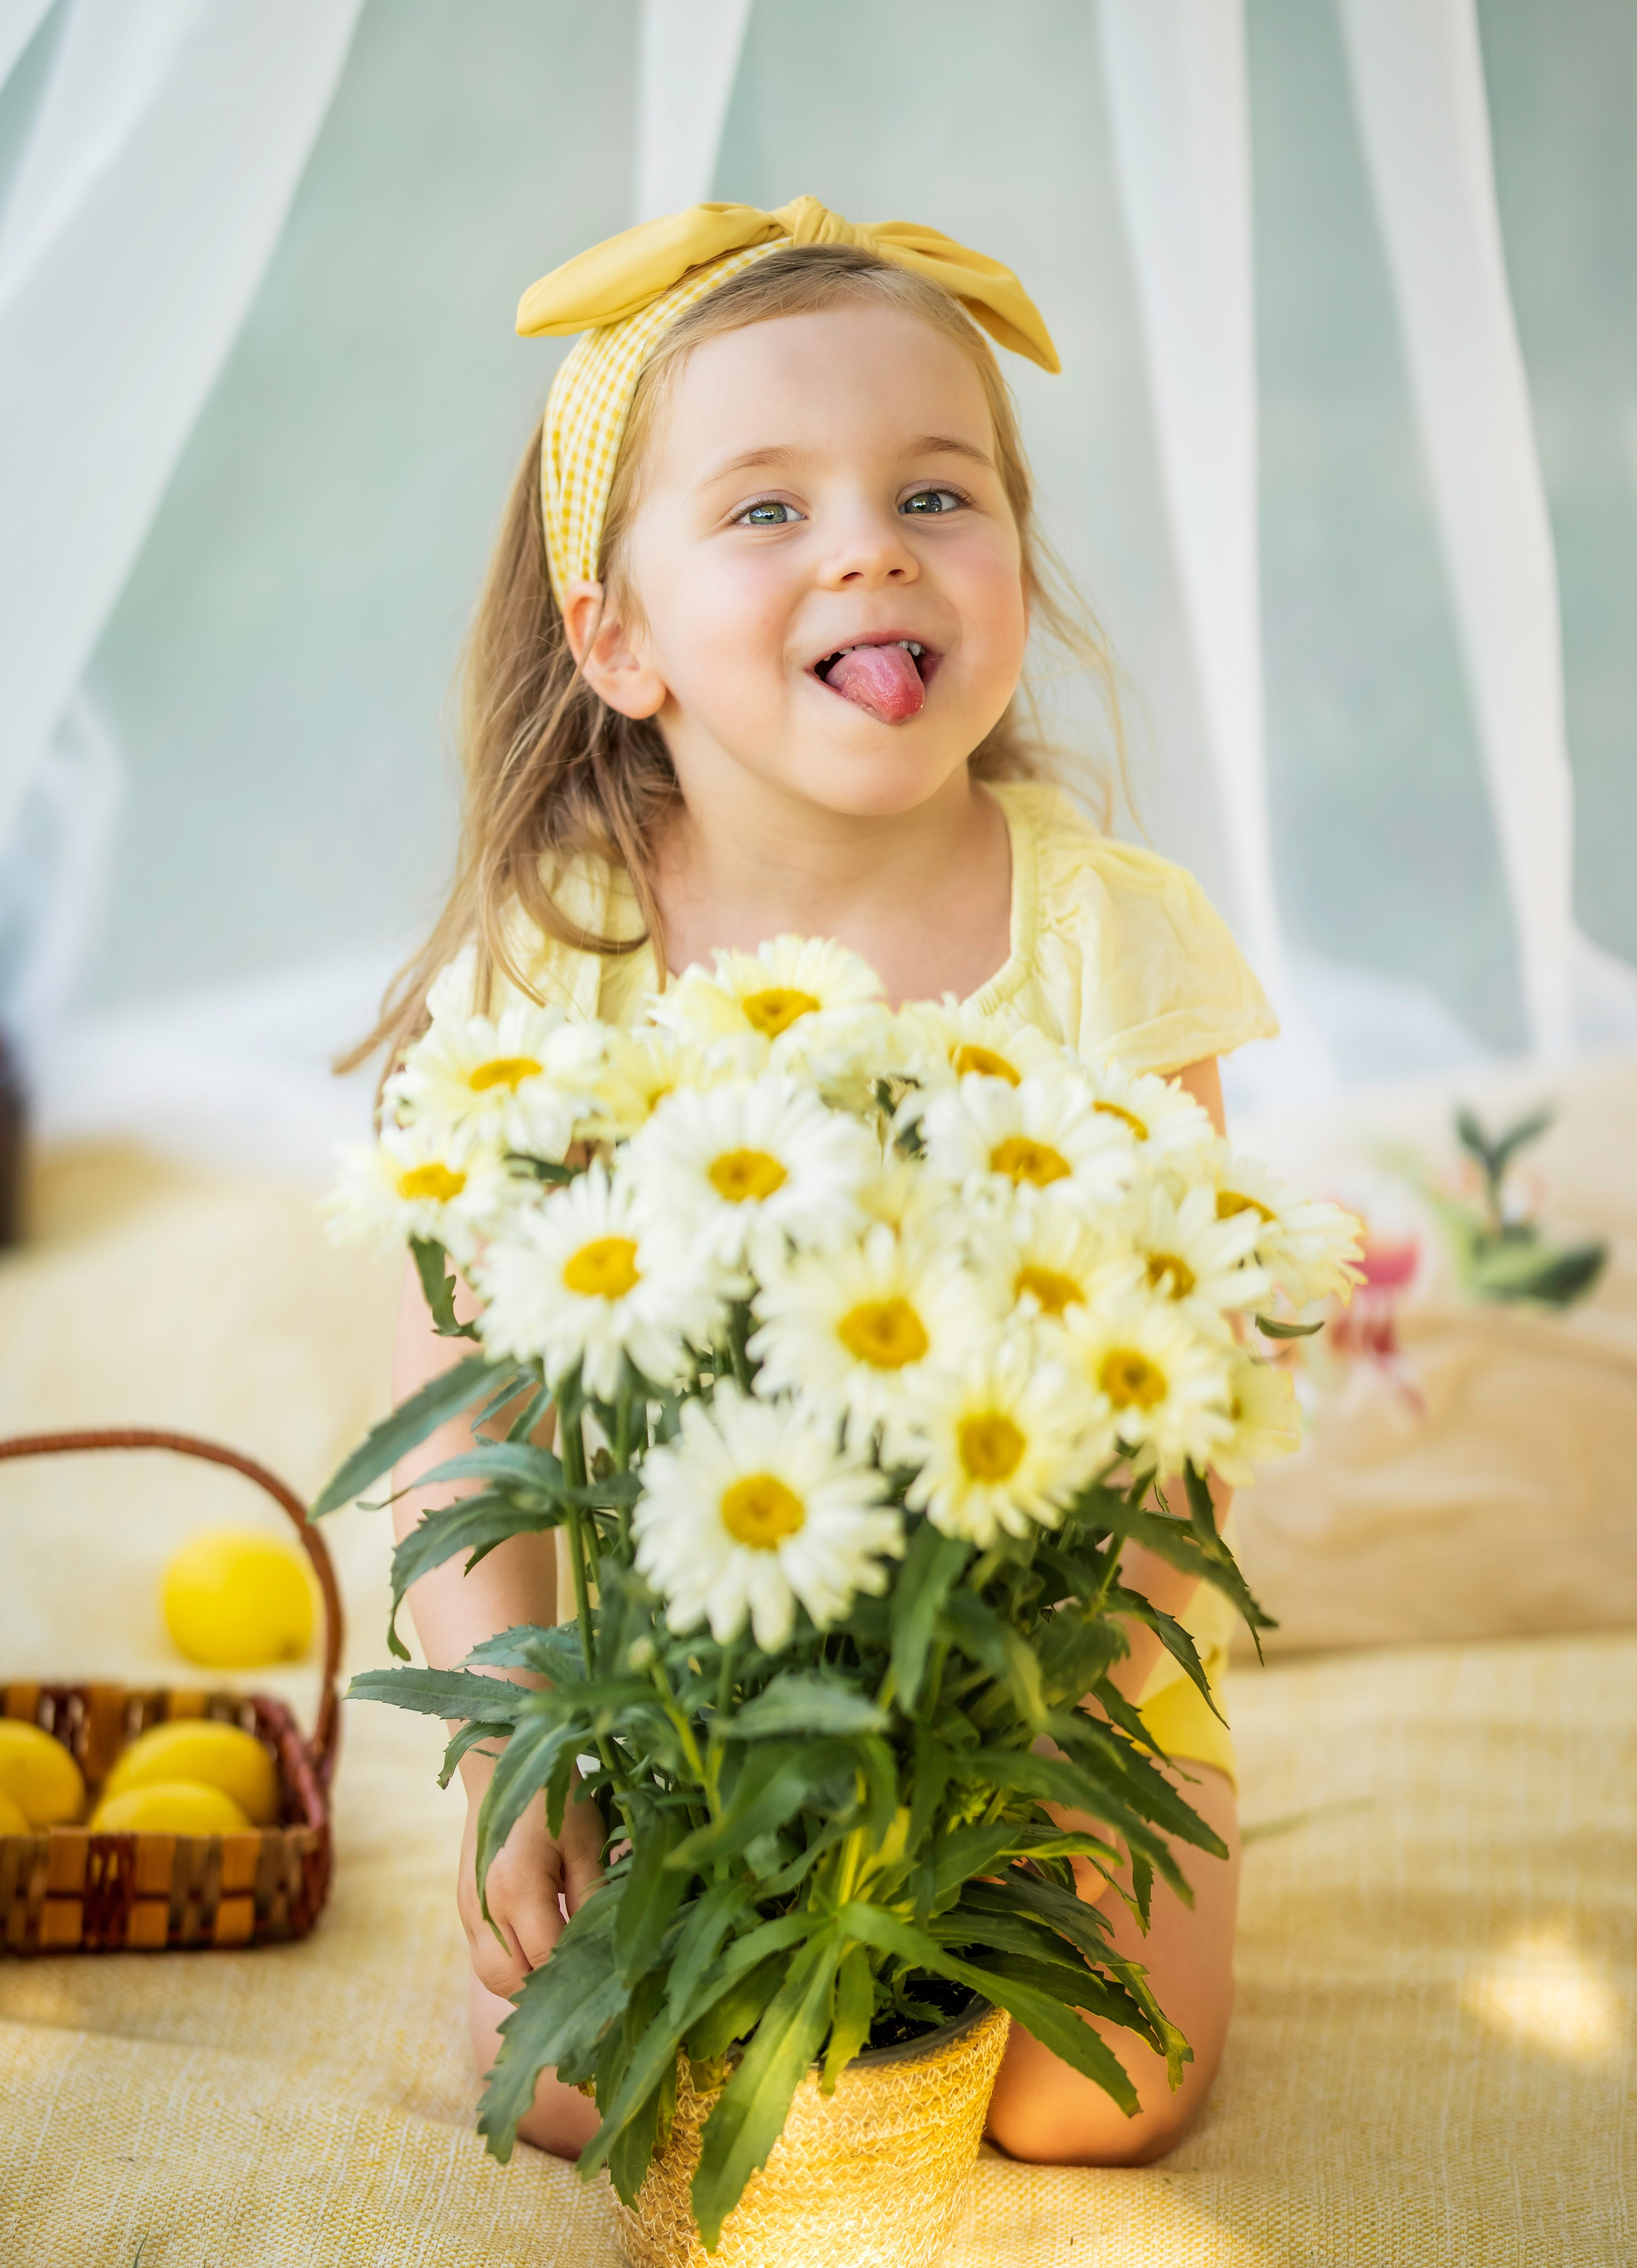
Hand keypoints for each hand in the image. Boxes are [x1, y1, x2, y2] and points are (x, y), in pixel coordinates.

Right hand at [457, 1758, 606, 2001]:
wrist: (501, 1763)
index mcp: (516, 1889)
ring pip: (492, 1975)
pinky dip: (511, 1962)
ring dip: (525, 1980)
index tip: (610, 1977)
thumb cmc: (551, 1796)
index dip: (577, 1974)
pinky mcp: (464, 1906)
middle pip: (510, 1981)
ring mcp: (467, 1909)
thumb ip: (592, 1896)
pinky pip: (485, 1954)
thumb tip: (605, 1947)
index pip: (546, 1959)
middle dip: (546, 1988)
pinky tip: (541, 1944)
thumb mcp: (586, 1841)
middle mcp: (483, 1907)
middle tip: (584, 1976)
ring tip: (563, 1964)